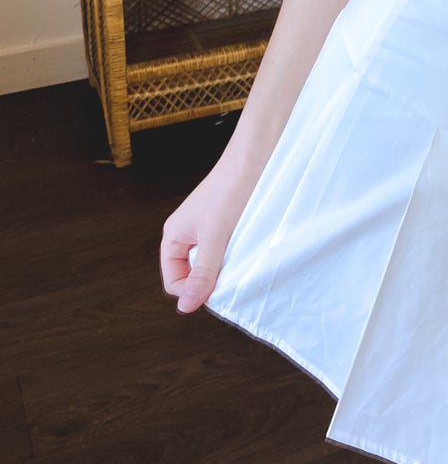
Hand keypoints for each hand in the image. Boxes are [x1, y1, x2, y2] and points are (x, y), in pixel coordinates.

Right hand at [160, 160, 256, 313]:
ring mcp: (209, 228)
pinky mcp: (228, 223)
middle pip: (193, 273)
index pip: (174, 280)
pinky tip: (248, 244)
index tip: (216, 286)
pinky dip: (237, 251)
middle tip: (231, 268)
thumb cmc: (231, 190)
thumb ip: (202, 273)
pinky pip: (227, 248)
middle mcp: (188, 233)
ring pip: (213, 261)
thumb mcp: (215, 238)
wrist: (257, 156)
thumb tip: (186, 306)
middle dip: (211, 276)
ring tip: (240, 252)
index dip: (192, 289)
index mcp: (174, 236)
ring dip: (227, 264)